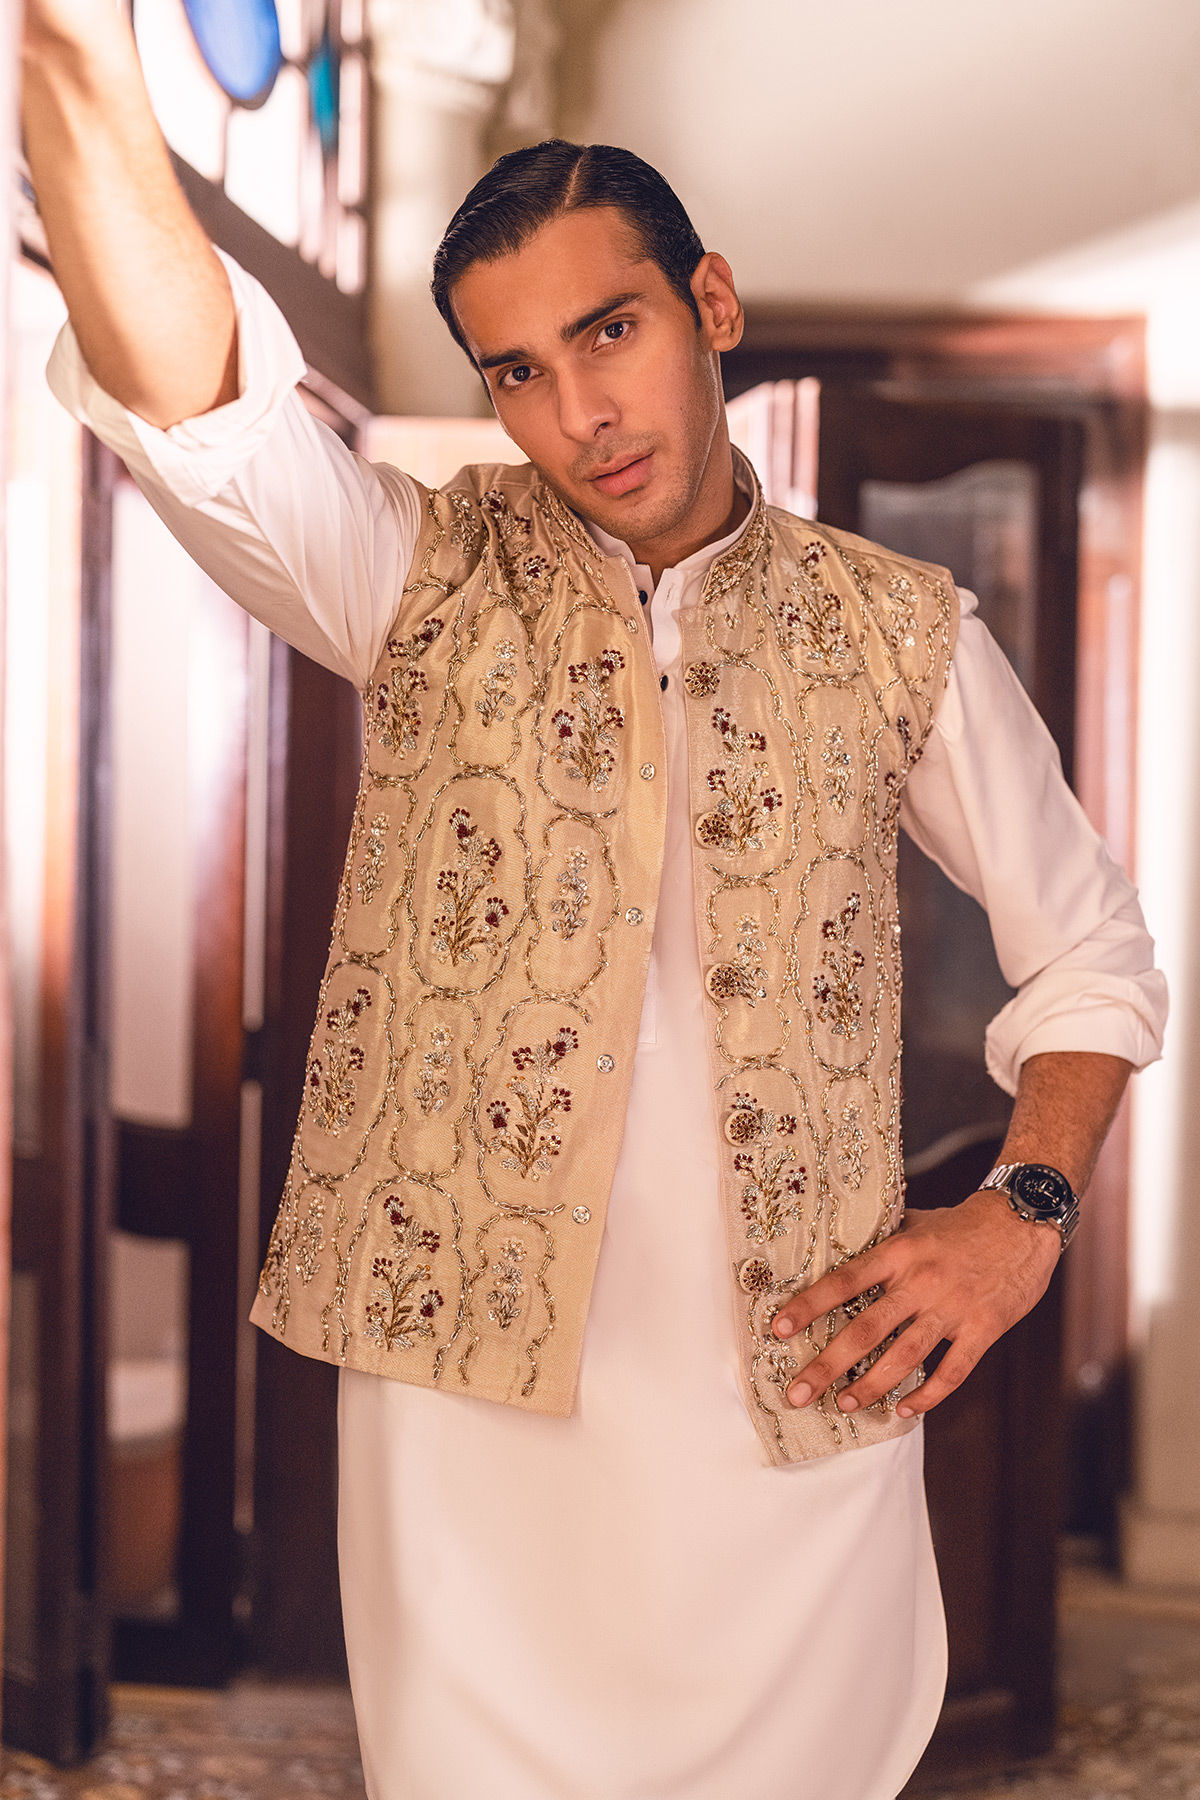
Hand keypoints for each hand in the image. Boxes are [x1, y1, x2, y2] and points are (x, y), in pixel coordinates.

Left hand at [770, 1190, 1061, 1417]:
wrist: (1024, 1219)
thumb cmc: (962, 1223)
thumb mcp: (917, 1222)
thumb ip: (883, 1243)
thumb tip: (837, 1252)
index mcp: (900, 1252)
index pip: (844, 1280)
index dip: (810, 1305)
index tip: (778, 1329)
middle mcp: (922, 1281)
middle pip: (867, 1329)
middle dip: (828, 1364)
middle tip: (798, 1392)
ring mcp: (953, 1307)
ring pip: (904, 1356)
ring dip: (871, 1385)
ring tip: (845, 1405)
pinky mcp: (984, 1328)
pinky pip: (952, 1372)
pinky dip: (927, 1395)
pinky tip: (904, 1409)